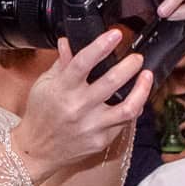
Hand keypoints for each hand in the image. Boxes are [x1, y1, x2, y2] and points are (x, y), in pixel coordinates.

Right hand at [12, 32, 149, 180]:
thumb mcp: (44, 85)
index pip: (82, 62)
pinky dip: (133, 107)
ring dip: (142, 89)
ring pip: (127, 107)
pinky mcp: (100, 139)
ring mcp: (91, 125)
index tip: (115, 34)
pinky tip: (136, 98)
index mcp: (62, 89)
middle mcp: (78, 107)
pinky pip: (124, 122)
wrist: (37, 151)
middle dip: (129, 65)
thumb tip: (69, 42)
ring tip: (146, 76)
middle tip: (136, 58)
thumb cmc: (40, 115)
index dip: (101, 46)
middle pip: (111, 82)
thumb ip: (61, 64)